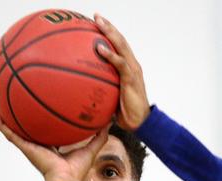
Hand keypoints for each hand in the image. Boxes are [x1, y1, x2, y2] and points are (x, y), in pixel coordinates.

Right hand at [0, 112, 108, 180]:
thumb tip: (110, 121)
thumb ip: (100, 136)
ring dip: (7, 120)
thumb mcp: (91, 148)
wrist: (65, 180)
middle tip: (19, 104)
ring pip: (16, 131)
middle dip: (24, 118)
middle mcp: (40, 146)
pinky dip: (2, 126)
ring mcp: (30, 147)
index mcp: (53, 147)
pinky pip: (11, 135)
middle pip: (30, 130)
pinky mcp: (26, 148)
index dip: (45, 122)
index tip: (43, 111)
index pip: (48, 132)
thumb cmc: (77, 169)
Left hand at [94, 14, 149, 130]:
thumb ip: (101, 90)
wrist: (140, 122)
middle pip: (120, 40)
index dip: (109, 33)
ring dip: (109, 32)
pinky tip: (99, 48)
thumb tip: (82, 91)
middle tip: (96, 16)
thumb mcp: (111, 98)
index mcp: (128, 67)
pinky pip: (120, 64)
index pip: (119, 45)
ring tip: (98, 22)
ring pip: (121, 46)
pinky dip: (110, 55)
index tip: (97, 24)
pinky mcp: (131, 78)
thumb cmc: (125, 112)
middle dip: (108, 26)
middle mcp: (132, 64)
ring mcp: (133, 70)